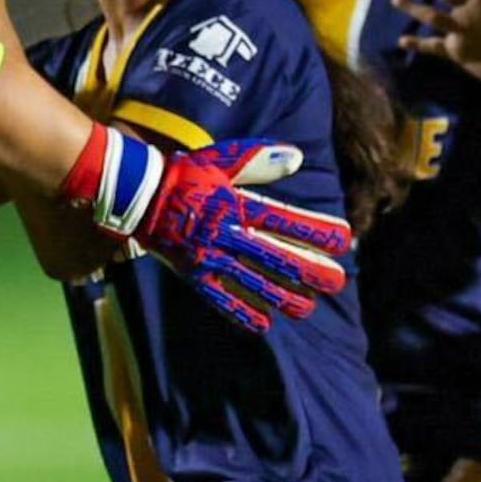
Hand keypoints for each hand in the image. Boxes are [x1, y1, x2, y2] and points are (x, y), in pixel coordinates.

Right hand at [60, 127, 348, 332]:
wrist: (138, 193)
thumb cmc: (185, 173)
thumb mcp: (221, 159)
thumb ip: (259, 160)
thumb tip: (298, 157)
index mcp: (236, 204)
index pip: (285, 220)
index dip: (315, 231)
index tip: (343, 240)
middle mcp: (226, 233)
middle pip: (276, 256)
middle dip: (308, 270)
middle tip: (336, 282)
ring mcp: (209, 257)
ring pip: (253, 282)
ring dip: (283, 296)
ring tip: (307, 308)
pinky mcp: (193, 274)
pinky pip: (220, 298)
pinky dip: (242, 312)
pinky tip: (263, 324)